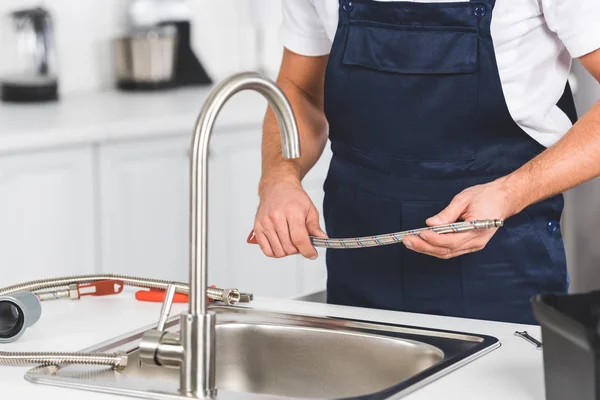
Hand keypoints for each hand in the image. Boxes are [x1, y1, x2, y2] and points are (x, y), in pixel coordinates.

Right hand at [253, 177, 326, 259]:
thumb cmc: (293, 197)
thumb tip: (322, 240)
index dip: (307, 251)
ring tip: (291, 242)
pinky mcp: (257, 228)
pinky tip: (281, 244)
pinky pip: (267, 250)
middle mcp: (276, 217)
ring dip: (287, 252)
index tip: (312, 254)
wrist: (277, 187)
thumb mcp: (310, 209)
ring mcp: (265, 223)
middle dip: (299, 250)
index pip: (299, 239)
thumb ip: (315, 227)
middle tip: (302, 244)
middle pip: (289, 247)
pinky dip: (275, 252)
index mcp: (292, 212)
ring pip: (278, 251)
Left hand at [402, 179, 517, 258]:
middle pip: (446, 250)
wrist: (505, 199)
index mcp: (477, 229)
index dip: (434, 239)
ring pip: (447, 253)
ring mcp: (474, 246)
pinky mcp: (470, 245)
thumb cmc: (486, 196)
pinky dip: (435, 248)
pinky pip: (450, 251)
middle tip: (407, 240)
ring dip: (427, 249)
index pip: (452, 240)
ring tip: (410, 243)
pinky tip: (423, 244)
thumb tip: (431, 223)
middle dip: (424, 247)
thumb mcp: (464, 199)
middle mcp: (476, 242)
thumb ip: (447, 213)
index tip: (419, 233)